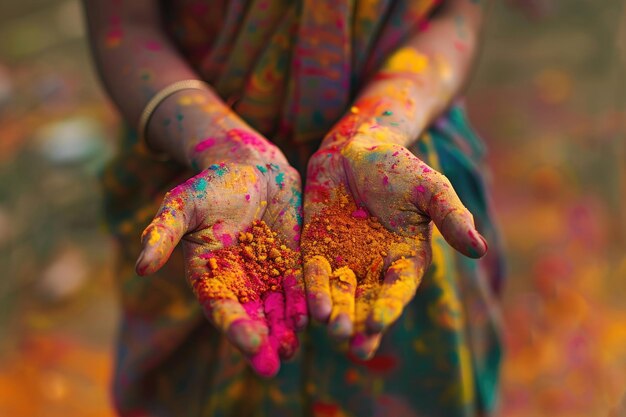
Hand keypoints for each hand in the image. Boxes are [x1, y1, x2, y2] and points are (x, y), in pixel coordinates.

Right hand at [135, 154, 305, 376]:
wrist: (250, 169)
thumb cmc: (211, 186)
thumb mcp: (182, 205)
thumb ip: (163, 233)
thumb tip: (140, 267)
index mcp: (211, 277)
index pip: (222, 309)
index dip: (235, 328)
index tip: (250, 342)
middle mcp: (240, 284)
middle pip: (252, 319)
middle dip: (262, 342)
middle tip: (272, 365)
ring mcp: (269, 275)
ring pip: (278, 310)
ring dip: (285, 331)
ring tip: (293, 348)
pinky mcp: (293, 263)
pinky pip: (301, 287)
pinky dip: (306, 303)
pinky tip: (315, 317)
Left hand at [302, 132, 486, 359]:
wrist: (357, 149)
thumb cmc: (400, 167)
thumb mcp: (431, 189)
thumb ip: (451, 217)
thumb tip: (480, 249)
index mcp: (404, 260)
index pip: (397, 290)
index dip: (388, 308)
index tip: (377, 324)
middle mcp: (373, 267)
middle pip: (366, 303)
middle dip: (359, 324)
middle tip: (353, 344)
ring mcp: (343, 260)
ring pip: (338, 294)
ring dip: (335, 313)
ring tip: (330, 328)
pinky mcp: (316, 249)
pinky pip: (312, 273)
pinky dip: (311, 289)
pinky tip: (309, 306)